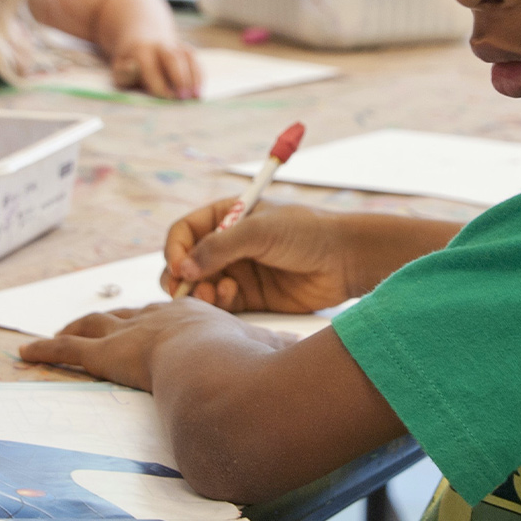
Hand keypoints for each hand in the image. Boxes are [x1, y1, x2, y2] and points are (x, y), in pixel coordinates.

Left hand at [19, 299, 262, 389]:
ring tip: (54, 336)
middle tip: (96, 323)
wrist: (220, 368)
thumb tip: (303, 365)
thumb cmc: (249, 367)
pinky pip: (69, 351)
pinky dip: (46, 351)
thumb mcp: (268, 358)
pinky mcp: (107, 356)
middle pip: (127, 315)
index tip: (150, 322)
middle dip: (111, 319)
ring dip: (72, 330)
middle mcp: (160, 318)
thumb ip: (277, 358)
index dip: (156, 319)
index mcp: (197, 319)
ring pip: (93, 327)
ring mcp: (131, 334)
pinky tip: (25, 353)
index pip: (169, 316)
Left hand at [110, 38, 201, 100]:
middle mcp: (161, 46)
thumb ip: (124, 73)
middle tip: (182, 97)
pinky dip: (200, 76)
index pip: (150, 66)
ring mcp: (176, 46)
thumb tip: (132, 68)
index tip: (165, 97)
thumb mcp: (120, 68)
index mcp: (141, 50)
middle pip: (173, 58)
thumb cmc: (131, 63)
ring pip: (188, 58)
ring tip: (196, 96)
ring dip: (194, 77)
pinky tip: (200, 92)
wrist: (143, 38)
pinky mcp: (187, 51)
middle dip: (179, 77)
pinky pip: (196, 61)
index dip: (158, 82)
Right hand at [162, 200, 353, 313]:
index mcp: (227, 216)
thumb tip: (181, 268)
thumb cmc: (306, 233)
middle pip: (185, 262)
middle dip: (180, 276)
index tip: (178, 266)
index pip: (185, 231)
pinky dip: (216, 303)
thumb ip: (218, 247)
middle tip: (185, 288)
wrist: (345, 260)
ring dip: (198, 291)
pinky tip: (229, 296)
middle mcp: (227, 244)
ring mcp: (238, 271)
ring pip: (199, 286)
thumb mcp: (259, 231)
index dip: (175, 248)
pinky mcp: (250, 297)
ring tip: (214, 292)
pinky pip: (220, 304)